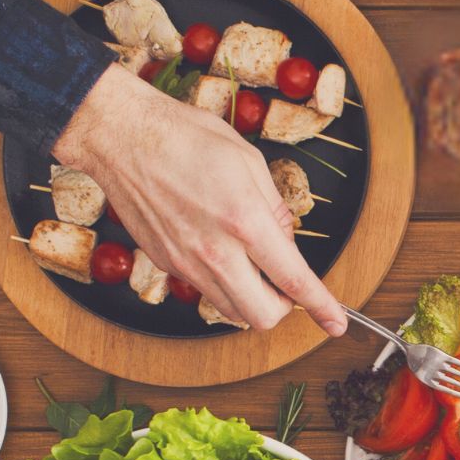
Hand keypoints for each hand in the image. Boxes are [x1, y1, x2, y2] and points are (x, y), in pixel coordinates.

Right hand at [56, 66, 346, 333]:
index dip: (322, 307)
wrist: (123, 137)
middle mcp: (216, 252)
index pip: (294, 281)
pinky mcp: (165, 264)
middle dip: (282, 308)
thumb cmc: (186, 137)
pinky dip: (222, 283)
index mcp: (246, 222)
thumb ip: (275, 208)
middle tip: (285, 285)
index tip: (336, 323)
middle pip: (262, 317)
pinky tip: (220, 251)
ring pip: (231, 311)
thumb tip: (286, 240)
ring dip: (251, 298)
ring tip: (251, 263)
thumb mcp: (249, 161)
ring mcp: (186, 263)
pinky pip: (204, 290)